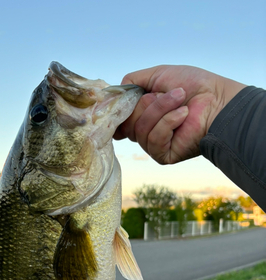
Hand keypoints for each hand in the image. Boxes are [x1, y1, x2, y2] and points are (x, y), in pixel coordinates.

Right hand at [114, 65, 245, 163]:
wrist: (217, 100)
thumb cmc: (192, 85)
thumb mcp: (156, 75)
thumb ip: (132, 82)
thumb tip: (112, 94)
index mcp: (142, 114)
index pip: (118, 120)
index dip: (118, 112)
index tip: (121, 103)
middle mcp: (144, 131)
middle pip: (126, 123)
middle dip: (146, 105)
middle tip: (169, 94)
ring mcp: (153, 145)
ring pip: (139, 129)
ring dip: (161, 109)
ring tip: (180, 100)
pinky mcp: (162, 155)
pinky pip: (153, 139)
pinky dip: (168, 122)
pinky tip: (183, 115)